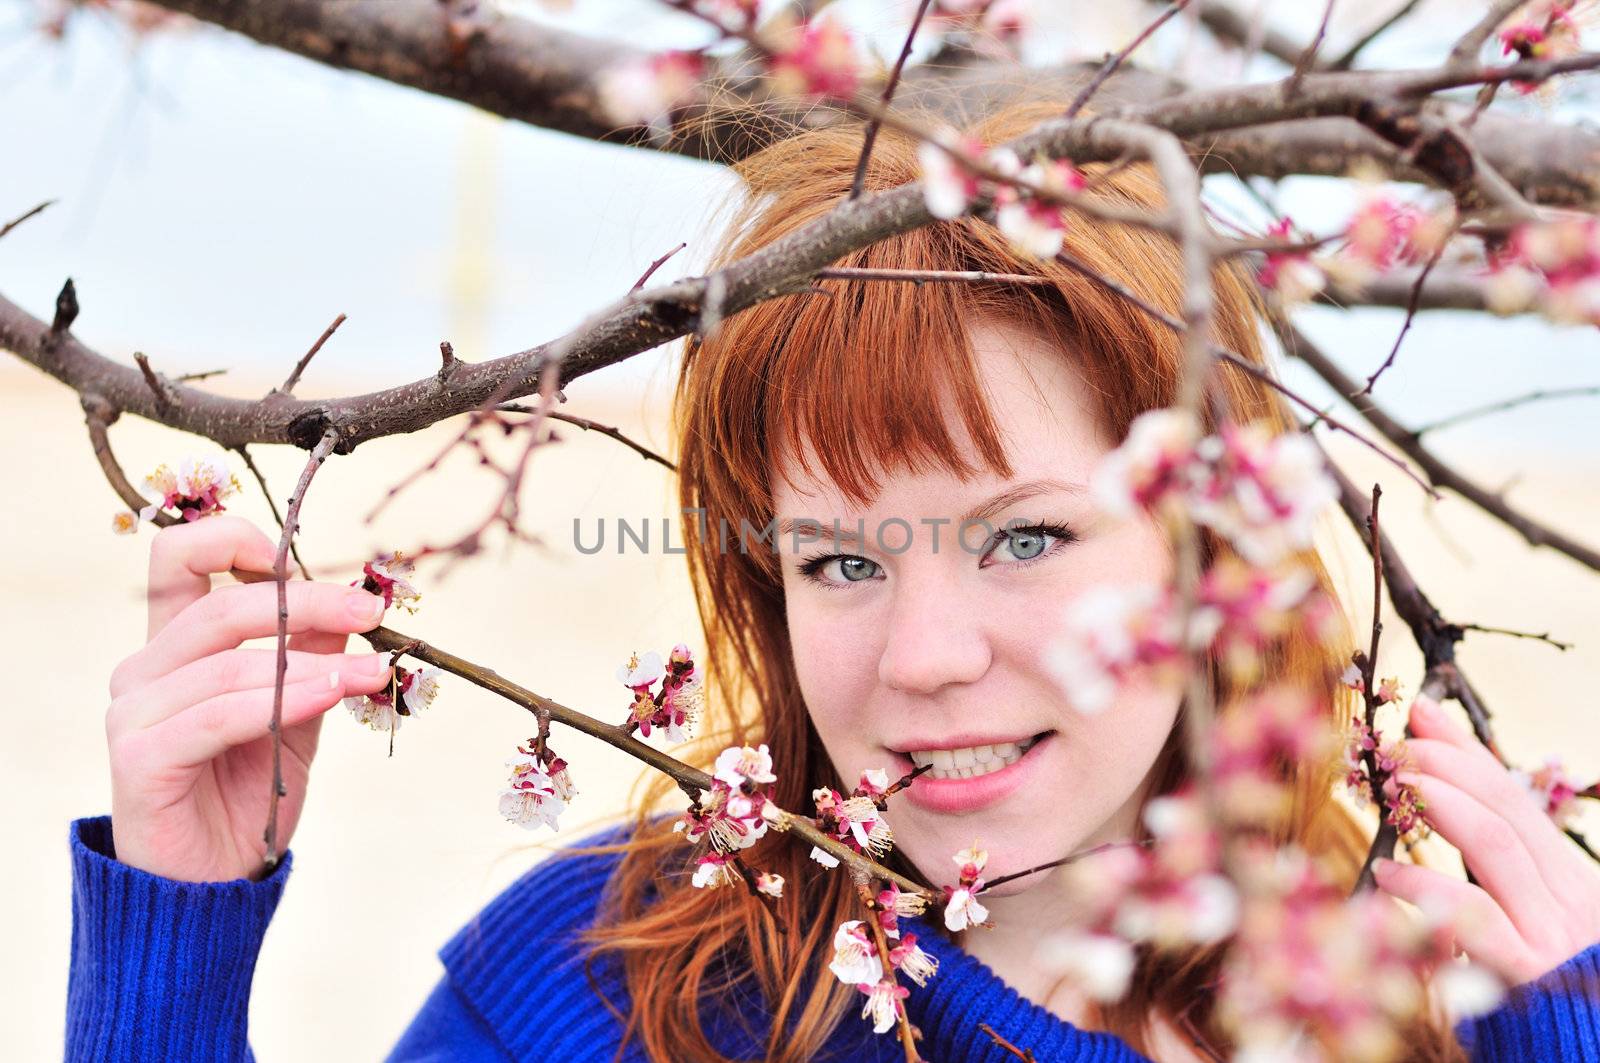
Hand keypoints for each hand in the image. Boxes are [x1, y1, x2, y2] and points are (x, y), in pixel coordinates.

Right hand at [106, 515, 394, 881]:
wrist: (213, 882)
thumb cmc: (251, 790)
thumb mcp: (296, 710)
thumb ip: (312, 656)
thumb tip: (354, 605)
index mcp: (174, 646)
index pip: (179, 558)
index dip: (234, 539)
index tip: (302, 556)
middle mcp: (145, 669)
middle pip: (220, 603)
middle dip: (306, 600)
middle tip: (370, 611)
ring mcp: (134, 712)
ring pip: (229, 662)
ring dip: (311, 661)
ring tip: (372, 670)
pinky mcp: (140, 757)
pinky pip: (219, 714)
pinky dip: (281, 699)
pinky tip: (331, 694)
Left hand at [1372, 693, 1599, 986]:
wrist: (1576, 1053)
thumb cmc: (1545, 994)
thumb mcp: (1522, 922)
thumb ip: (1489, 880)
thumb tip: (1429, 826)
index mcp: (1566, 879)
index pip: (1512, 797)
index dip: (1465, 750)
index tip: (1424, 713)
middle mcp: (1568, 896)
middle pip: (1503, 806)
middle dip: (1445, 765)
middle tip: (1396, 747)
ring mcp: (1553, 932)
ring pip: (1496, 842)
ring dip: (1439, 804)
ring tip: (1394, 788)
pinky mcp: (1531, 972)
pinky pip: (1475, 915)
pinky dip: (1426, 888)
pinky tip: (1387, 876)